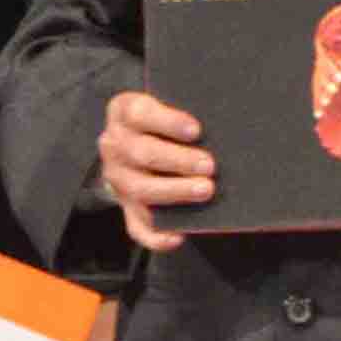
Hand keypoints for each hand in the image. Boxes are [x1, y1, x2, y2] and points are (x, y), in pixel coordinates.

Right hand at [98, 90, 214, 250]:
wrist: (136, 144)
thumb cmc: (165, 120)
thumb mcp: (167, 103)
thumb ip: (187, 106)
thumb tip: (226, 120)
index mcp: (123, 112)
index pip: (139, 113)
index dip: (168, 121)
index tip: (197, 130)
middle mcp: (114, 146)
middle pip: (142, 153)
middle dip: (178, 160)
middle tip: (210, 165)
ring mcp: (119, 180)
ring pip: (140, 190)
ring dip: (174, 192)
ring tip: (206, 190)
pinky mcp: (126, 208)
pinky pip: (136, 227)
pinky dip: (156, 236)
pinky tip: (179, 237)